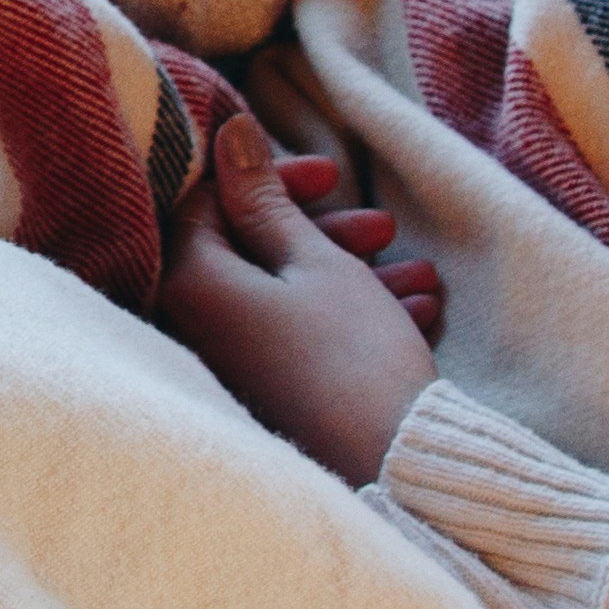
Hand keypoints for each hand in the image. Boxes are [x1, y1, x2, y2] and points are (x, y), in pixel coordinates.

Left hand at [155, 113, 441, 487]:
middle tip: (385, 228)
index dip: (271, 178)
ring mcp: (222, 368)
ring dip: (352, 279)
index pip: (208, 203)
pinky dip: (346, 322)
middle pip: (247, 252)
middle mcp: (187, 328)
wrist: (392, 473)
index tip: (333, 175)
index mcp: (186, 284)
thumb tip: (227, 135)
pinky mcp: (260, 398)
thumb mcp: (314, 262)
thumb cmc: (353, 358)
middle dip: (324, 234)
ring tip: (422, 279)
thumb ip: (266, 198)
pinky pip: (293, 341)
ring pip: (282, 298)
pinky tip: (415, 316)